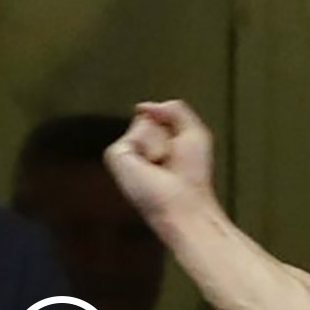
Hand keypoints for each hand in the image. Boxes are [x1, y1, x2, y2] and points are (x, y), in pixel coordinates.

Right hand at [105, 100, 216, 219]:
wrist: (184, 203)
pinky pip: (138, 132)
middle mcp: (136, 147)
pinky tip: (151, 166)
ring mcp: (124, 151)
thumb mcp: (194, 133)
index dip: (176, 128)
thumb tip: (143, 107)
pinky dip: (153, 147)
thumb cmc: (192, 177)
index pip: (159, 114)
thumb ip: (175, 110)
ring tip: (162, 164)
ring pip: (146, 122)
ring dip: (163, 142)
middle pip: (153, 114)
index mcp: (152, 144)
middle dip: (171, 133)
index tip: (182, 153)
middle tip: (173, 160)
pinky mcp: (115, 155)